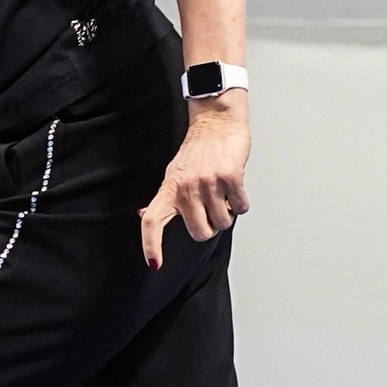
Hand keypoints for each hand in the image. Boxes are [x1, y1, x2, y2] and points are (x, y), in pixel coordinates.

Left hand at [138, 100, 248, 265]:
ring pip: (223, 223)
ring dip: (227, 213)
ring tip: (222, 193)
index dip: (151, 246)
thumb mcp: (173, 174)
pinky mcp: (231, 177)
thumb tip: (146, 215)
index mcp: (169, 189)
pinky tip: (234, 188)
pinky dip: (241, 203)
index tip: (155, 264)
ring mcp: (209, 183)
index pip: (152, 222)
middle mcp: (186, 189)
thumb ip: (164, 198)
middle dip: (211, 227)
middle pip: (201, 233)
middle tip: (211, 209)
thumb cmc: (197, 150)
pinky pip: (241, 207)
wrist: (216, 121)